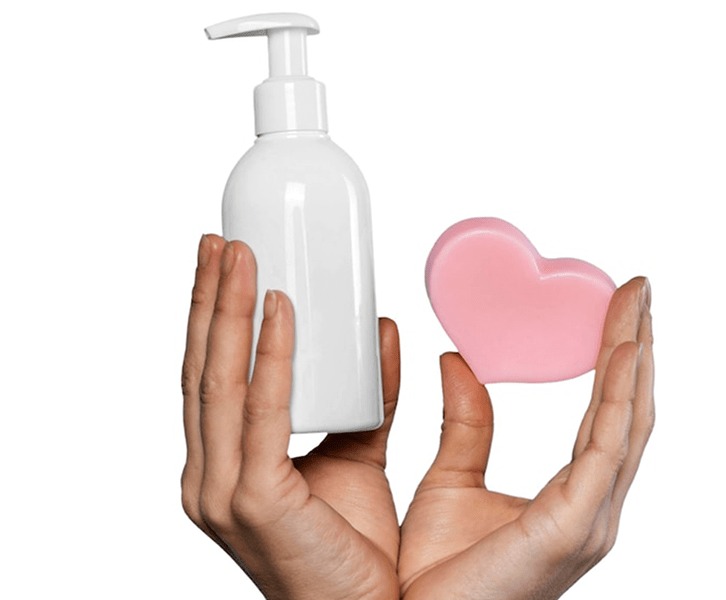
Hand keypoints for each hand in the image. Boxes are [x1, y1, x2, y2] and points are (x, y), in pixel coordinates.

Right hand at [180, 235, 400, 598]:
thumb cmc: (355, 548)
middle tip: (223, 241)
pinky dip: (270, 357)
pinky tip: (279, 309)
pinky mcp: (257, 503)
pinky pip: (263, 413)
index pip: (209, 378)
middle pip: (202, 369)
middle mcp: (209, 477)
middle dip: (210, 299)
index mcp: (225, 466)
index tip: (228, 264)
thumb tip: (385, 332)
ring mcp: (224, 492)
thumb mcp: (359, 457)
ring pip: (219, 382)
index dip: (214, 318)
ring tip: (241, 255)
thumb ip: (369, 397)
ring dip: (227, 311)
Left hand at [398, 277, 653, 598]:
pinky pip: (602, 450)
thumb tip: (458, 360)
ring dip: (634, 360)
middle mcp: (590, 506)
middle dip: (634, 347)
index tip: (616, 307)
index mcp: (568, 497)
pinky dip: (617, 398)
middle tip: (636, 291)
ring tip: (635, 305)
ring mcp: (588, 519)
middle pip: (627, 413)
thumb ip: (464, 422)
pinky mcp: (571, 528)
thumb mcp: (450, 481)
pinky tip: (619, 353)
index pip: (605, 414)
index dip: (616, 360)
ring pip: (626, 424)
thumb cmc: (436, 574)